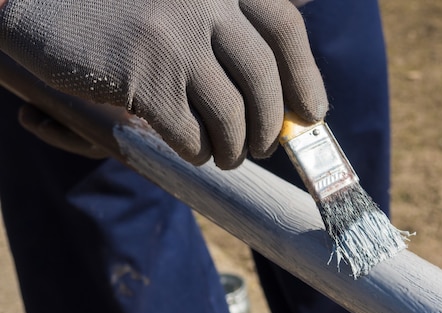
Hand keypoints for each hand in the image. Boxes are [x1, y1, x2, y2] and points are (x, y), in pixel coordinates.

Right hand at [0, 0, 326, 167]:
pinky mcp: (146, 78)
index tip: (313, 115)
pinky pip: (193, 134)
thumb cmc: (115, 9)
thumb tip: (280, 95)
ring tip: (226, 155)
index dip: (305, 78)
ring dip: (236, 148)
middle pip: (264, 81)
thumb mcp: (179, 3)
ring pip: (232, 116)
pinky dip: (199, 152)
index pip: (285, 30)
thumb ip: (227, 33)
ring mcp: (174, 38)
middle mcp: (204, 2)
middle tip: (264, 146)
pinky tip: (192, 150)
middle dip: (271, 127)